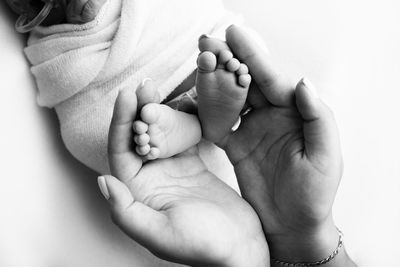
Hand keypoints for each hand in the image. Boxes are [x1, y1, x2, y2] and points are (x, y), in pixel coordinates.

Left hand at [100, 87, 268, 266]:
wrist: (241, 246)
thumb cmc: (204, 246)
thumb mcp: (161, 234)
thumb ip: (126, 212)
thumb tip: (103, 181)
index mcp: (138, 194)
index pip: (121, 152)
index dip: (121, 123)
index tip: (127, 96)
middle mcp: (150, 180)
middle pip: (138, 138)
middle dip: (138, 110)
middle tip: (145, 85)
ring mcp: (171, 170)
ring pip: (160, 134)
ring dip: (159, 111)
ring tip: (161, 88)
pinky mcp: (192, 165)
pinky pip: (183, 136)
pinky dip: (183, 119)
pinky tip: (185, 101)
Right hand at [223, 26, 346, 263]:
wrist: (292, 225)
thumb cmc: (314, 194)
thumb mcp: (324, 156)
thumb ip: (317, 118)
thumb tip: (303, 82)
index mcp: (295, 114)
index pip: (272, 79)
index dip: (254, 56)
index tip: (234, 35)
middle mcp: (273, 117)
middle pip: (248, 82)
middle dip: (230, 60)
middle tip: (209, 42)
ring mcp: (252, 130)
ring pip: (232, 98)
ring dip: (216, 80)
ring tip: (200, 61)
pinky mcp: (236, 146)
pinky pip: (219, 123)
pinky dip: (207, 110)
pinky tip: (195, 97)